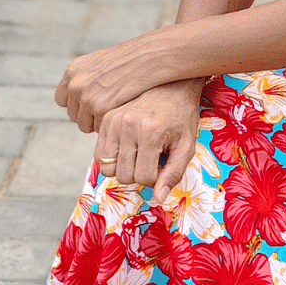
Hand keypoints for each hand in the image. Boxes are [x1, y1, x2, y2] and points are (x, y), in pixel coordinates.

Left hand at [56, 34, 166, 131]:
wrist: (150, 56)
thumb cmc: (134, 59)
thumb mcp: (104, 62)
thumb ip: (90, 77)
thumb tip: (85, 96)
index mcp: (74, 70)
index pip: (62, 99)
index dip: (78, 104)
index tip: (93, 105)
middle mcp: (74, 84)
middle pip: (73, 115)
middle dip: (88, 116)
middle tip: (110, 112)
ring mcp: (85, 96)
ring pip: (83, 125)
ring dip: (98, 123)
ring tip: (117, 114)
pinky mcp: (98, 108)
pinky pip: (98, 128)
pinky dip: (110, 125)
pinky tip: (122, 114)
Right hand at [93, 80, 204, 203]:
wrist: (171, 86)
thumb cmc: (181, 117)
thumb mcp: (186, 145)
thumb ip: (173, 173)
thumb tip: (158, 198)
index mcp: (150, 133)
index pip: (143, 177)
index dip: (155, 177)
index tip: (163, 163)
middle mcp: (127, 127)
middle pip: (123, 175)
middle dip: (139, 174)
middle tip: (152, 159)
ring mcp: (113, 122)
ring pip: (107, 168)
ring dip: (123, 168)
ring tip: (139, 155)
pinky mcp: (105, 120)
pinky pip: (99, 154)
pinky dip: (112, 158)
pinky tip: (128, 148)